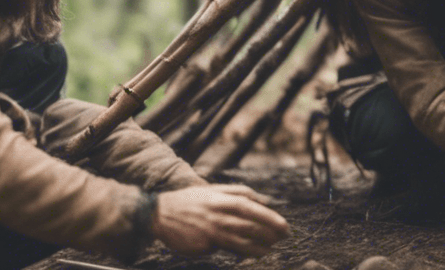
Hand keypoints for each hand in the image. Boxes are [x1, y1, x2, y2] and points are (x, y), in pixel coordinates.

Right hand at [150, 184, 290, 257]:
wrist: (159, 214)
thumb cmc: (191, 201)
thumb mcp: (214, 190)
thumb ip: (238, 193)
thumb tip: (262, 200)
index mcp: (222, 199)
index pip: (252, 208)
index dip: (271, 218)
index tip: (284, 227)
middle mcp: (218, 215)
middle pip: (250, 226)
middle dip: (270, 235)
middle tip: (281, 239)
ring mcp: (211, 231)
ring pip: (241, 242)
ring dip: (259, 248)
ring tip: (268, 250)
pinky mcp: (204, 245)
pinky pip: (225, 249)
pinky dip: (240, 252)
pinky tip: (249, 254)